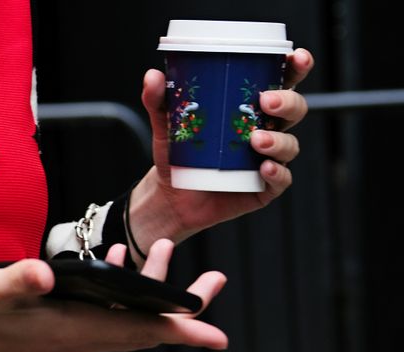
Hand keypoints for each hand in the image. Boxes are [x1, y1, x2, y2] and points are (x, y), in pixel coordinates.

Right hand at [0, 239, 227, 351]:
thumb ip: (15, 281)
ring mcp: (68, 332)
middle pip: (144, 328)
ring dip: (151, 291)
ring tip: (166, 251)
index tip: (217, 333)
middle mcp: (77, 337)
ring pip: (125, 318)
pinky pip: (102, 311)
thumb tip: (45, 270)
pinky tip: (113, 260)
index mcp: (70, 330)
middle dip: (183, 309)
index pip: (137, 332)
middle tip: (216, 280)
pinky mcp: (57, 324)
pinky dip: (118, 288)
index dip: (180, 331)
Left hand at [130, 48, 314, 248]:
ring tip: (256, 140)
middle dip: (288, 101)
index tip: (295, 57)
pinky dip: (277, 172)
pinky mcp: (265, 186)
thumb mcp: (166, 124)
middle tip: (266, 101)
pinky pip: (282, 179)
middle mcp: (266, 129)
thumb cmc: (178, 153)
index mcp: (251, 107)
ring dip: (279, 140)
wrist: (170, 195)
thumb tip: (153, 76)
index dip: (296, 67)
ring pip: (290, 144)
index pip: (282, 81)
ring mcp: (268, 158)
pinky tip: (263, 168)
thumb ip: (158, 100)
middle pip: (295, 109)